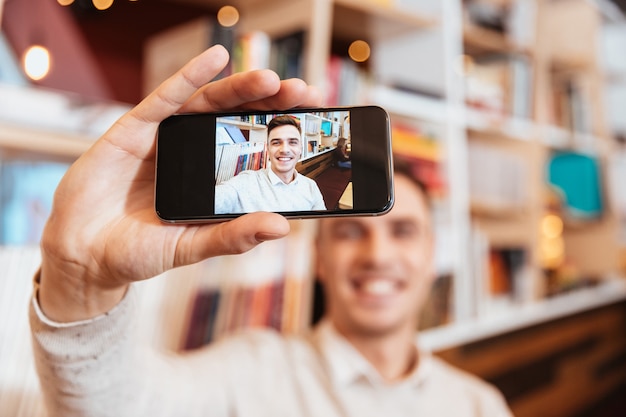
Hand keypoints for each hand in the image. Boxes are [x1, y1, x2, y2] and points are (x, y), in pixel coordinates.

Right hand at [38, 45, 321, 321]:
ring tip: (272, 79)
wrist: (83, 253)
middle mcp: (195, 154)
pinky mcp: (136, 128)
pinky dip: (191, 76)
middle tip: (305, 93)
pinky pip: (166, 98)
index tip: (314, 122)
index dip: (282, 134)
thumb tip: (282, 226)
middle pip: (239, 120)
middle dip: (272, 105)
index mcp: (213, 180)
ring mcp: (167, 139)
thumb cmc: (139, 252)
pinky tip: (216, 58)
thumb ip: (232, 236)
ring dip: (241, 88)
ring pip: (209, 104)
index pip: (255, 149)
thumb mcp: (191, 246)